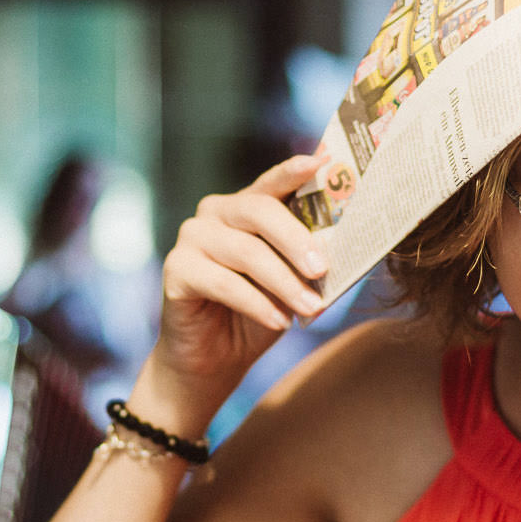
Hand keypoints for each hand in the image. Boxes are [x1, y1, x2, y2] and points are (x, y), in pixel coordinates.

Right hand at [152, 154, 330, 412]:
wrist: (215, 359)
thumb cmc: (258, 313)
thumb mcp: (291, 282)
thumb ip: (307, 260)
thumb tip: (344, 250)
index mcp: (246, 207)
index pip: (272, 183)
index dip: (295, 170)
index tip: (322, 162)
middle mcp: (215, 212)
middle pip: (260, 212)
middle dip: (296, 240)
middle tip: (323, 269)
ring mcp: (192, 238)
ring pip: (246, 252)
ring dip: (284, 283)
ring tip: (311, 309)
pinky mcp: (176, 269)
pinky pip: (222, 282)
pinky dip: (256, 303)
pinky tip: (279, 322)